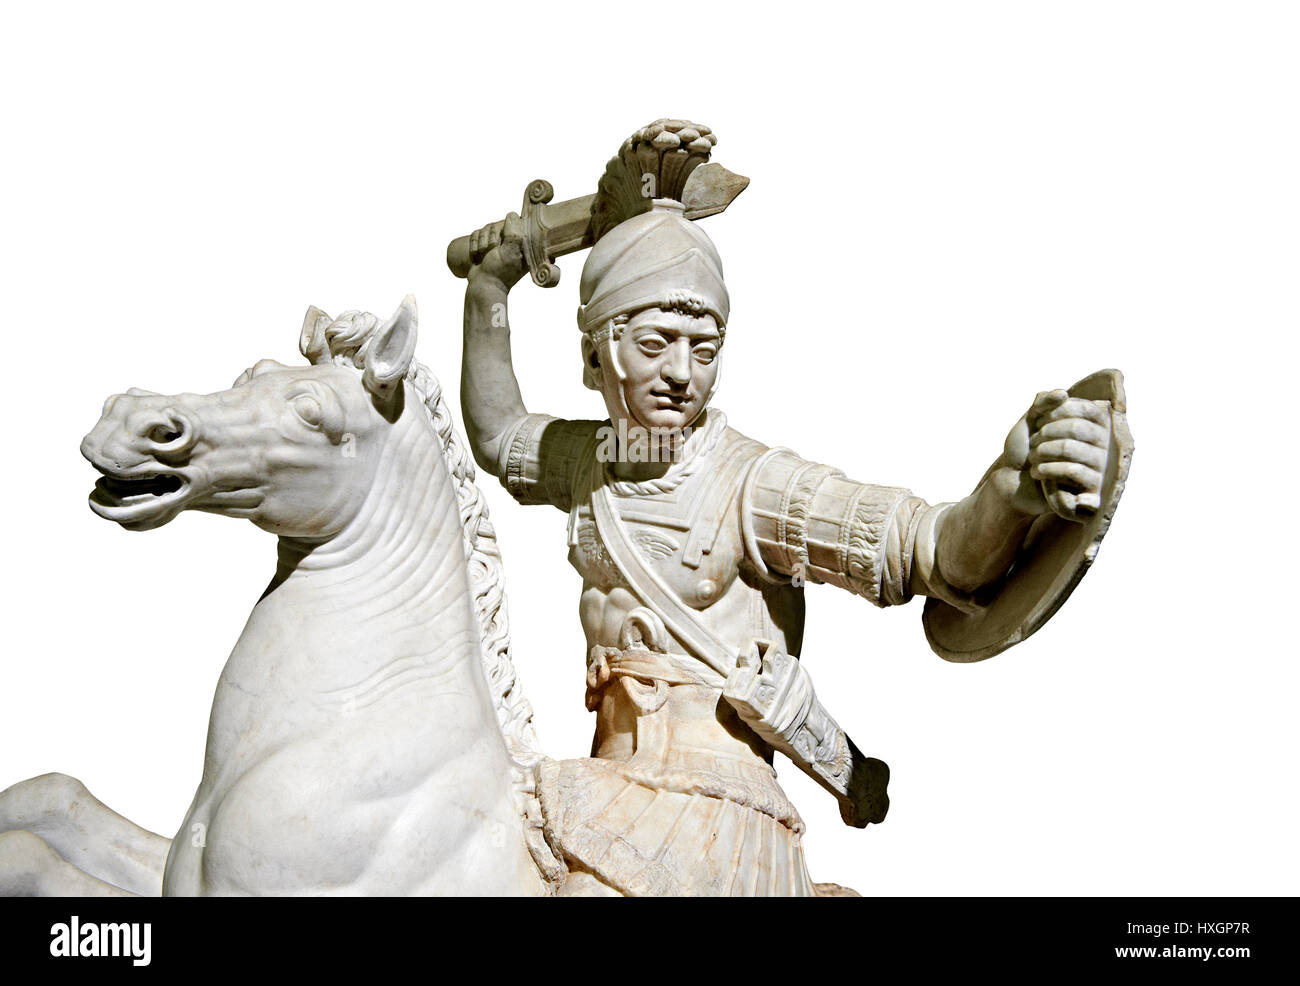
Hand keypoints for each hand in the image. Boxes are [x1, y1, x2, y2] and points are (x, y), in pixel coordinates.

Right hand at [466, 217, 528, 290]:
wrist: (483, 286)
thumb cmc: (499, 273)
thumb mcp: (510, 253)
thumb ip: (514, 233)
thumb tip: (511, 214)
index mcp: (524, 243)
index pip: (514, 222)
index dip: (504, 231)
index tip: (501, 243)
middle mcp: (513, 241)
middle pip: (496, 224)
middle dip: (489, 239)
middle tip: (492, 253)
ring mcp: (498, 243)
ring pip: (485, 228)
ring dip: (481, 243)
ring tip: (484, 257)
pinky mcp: (486, 245)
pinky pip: (476, 234)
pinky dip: (474, 244)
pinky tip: (478, 256)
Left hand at [996, 389, 1111, 521]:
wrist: (1015, 481)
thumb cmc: (1027, 447)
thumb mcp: (1032, 419)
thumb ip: (1044, 402)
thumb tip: (1063, 393)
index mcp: (1094, 425)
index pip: (1086, 409)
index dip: (1057, 412)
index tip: (1039, 422)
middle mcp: (1103, 444)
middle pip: (1076, 428)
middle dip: (1046, 433)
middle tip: (1033, 443)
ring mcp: (1099, 467)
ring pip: (1070, 448)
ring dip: (1042, 451)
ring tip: (1032, 458)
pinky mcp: (1092, 488)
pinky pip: (1074, 471)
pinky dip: (1048, 469)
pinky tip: (1036, 472)